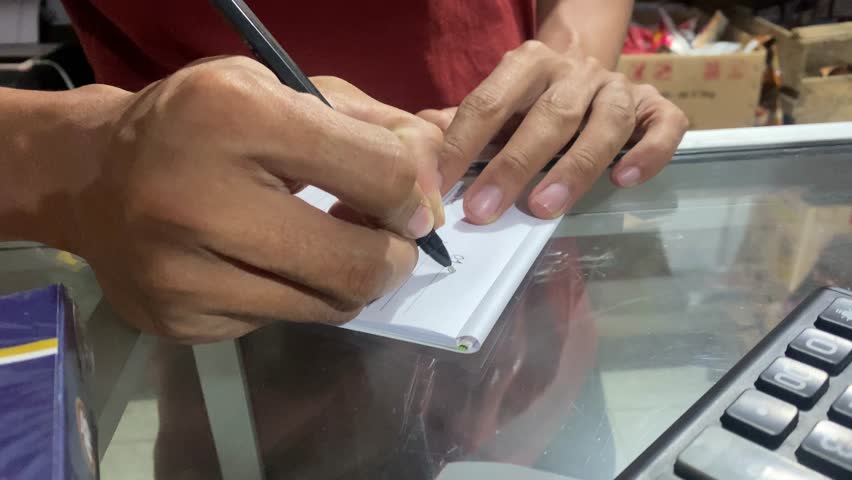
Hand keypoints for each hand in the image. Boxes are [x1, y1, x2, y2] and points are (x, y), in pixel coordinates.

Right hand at [67, 56, 442, 341]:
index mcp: (233, 116)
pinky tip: (266, 264)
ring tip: (327, 245)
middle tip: (387, 240)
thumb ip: (373, 126)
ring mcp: (184, 275)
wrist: (91, 177)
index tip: (412, 203)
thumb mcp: (282, 90)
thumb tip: (436, 184)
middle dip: (395, 256)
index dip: (415, 194)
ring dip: (349, 279)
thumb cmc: (201, 123)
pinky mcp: (181, 322)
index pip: (379, 173)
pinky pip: (283, 321)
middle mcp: (200, 201)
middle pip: (360, 265)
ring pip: (330, 306)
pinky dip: (296, 294)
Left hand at [420, 40, 687, 223]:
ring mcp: (618, 88)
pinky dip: (649, 152)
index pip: (489, 103)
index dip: (462, 146)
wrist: (586, 72)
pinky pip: (664, 125)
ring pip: (605, 123)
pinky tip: (624, 180)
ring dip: (575, 167)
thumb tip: (420, 142)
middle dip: (513, 165)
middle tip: (483, 210)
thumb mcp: (495, 107)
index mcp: (527, 64)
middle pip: (549, 116)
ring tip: (544, 208)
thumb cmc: (531, 103)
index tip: (439, 187)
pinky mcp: (656, 106)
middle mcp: (576, 71)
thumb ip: (462, 125)